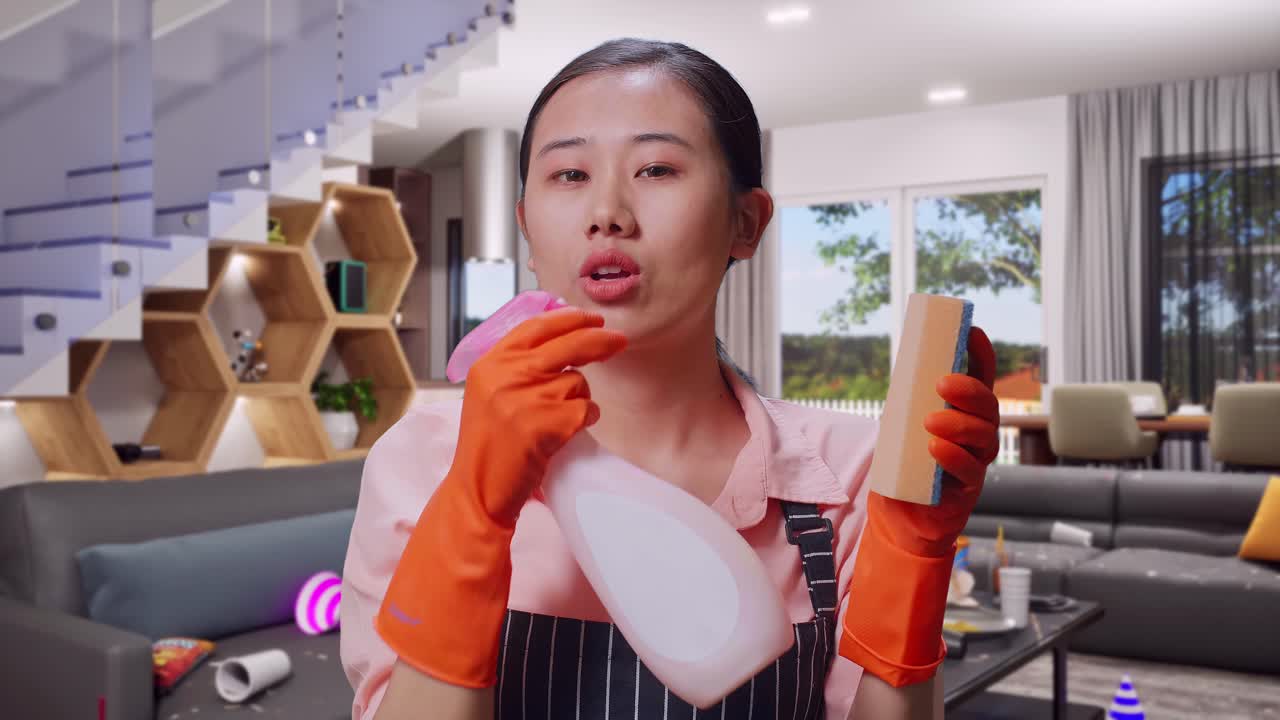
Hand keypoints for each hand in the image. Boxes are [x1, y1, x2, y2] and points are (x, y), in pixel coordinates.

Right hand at [376, 306, 624, 688]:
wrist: (477, 490)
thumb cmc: (489, 445)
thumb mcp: (489, 393)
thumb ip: (517, 365)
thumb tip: (563, 336)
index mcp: (490, 363)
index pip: (536, 327)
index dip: (568, 319)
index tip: (592, 318)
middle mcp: (504, 375)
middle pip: (567, 344)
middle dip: (600, 340)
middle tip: (620, 341)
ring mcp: (524, 399)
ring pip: (578, 382)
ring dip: (580, 399)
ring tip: (559, 421)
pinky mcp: (544, 425)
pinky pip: (585, 410)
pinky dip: (584, 419)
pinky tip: (566, 433)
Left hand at [869, 325, 1000, 556]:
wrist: (900, 519)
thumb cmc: (902, 467)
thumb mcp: (900, 428)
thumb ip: (906, 404)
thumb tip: (902, 372)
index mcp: (962, 413)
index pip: (980, 378)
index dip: (980, 355)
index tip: (972, 331)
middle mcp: (977, 434)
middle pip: (988, 406)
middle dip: (970, 390)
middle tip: (942, 383)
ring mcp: (976, 461)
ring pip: (985, 437)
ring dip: (960, 424)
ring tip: (931, 421)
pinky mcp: (968, 489)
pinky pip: (969, 470)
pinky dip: (952, 457)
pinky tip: (934, 448)